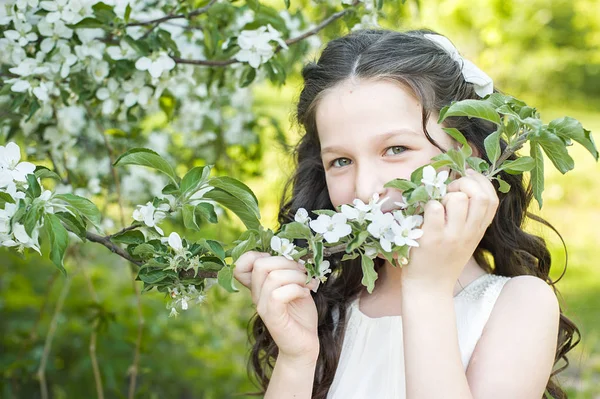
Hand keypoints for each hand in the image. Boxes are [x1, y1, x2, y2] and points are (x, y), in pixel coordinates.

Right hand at [234, 251, 319, 360]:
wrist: (305, 344)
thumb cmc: (300, 314)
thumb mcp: (295, 284)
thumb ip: (288, 269)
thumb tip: (292, 251)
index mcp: (259, 285)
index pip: (243, 262)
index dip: (259, 254)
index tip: (284, 262)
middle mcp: (257, 294)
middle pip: (261, 264)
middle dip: (287, 262)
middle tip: (303, 272)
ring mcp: (263, 306)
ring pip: (273, 277)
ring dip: (297, 276)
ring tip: (307, 284)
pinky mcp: (272, 317)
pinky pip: (278, 294)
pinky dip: (297, 289)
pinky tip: (305, 294)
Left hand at [401, 169, 498, 291]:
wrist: (429, 288)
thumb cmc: (442, 260)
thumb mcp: (465, 240)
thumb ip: (468, 217)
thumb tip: (463, 185)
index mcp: (478, 231)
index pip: (493, 199)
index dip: (481, 181)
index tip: (467, 175)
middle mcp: (469, 233)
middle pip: (479, 195)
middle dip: (463, 183)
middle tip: (448, 189)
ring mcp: (451, 236)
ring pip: (457, 199)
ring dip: (444, 195)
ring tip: (436, 206)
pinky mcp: (431, 238)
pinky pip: (434, 208)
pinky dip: (428, 205)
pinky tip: (423, 215)